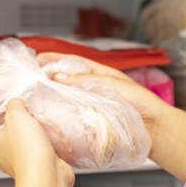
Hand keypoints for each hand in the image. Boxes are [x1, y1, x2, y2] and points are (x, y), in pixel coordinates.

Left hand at [0, 98, 74, 186]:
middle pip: (6, 134)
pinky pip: (39, 151)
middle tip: (26, 112)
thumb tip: (16, 103)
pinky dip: (44, 144)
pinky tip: (51, 136)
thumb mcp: (17, 116)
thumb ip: (14, 105)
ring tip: (41, 122)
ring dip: (33, 133)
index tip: (1, 108)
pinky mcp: (37, 167)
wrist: (47, 175)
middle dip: (17, 123)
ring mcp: (20, 163)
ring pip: (24, 143)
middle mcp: (2, 155)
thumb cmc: (27, 148)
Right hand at [37, 53, 185, 181]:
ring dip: (53, 99)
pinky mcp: (94, 123)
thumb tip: (57, 75)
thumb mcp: (110, 84)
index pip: (73, 61)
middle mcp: (95, 89)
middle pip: (67, 81)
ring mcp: (93, 106)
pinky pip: (74, 117)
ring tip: (36, 98)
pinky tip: (51, 119)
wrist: (154, 128)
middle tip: (31, 80)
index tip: (38, 57)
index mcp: (101, 74)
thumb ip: (84, 79)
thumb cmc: (139, 103)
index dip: (55, 58)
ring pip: (68, 100)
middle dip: (49, 79)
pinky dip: (62, 117)